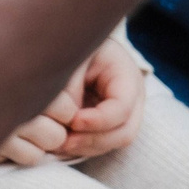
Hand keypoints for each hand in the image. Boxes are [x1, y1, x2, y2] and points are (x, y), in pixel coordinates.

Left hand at [55, 40, 147, 160]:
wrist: (72, 41)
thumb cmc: (73, 46)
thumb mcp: (73, 56)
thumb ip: (71, 84)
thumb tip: (66, 116)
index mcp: (127, 77)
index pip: (122, 108)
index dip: (100, 120)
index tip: (74, 121)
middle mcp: (131, 99)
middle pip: (124, 132)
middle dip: (93, 140)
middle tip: (64, 141)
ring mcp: (122, 114)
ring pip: (112, 142)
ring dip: (85, 147)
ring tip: (58, 144)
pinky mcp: (107, 124)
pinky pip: (100, 143)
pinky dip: (81, 147)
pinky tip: (59, 145)